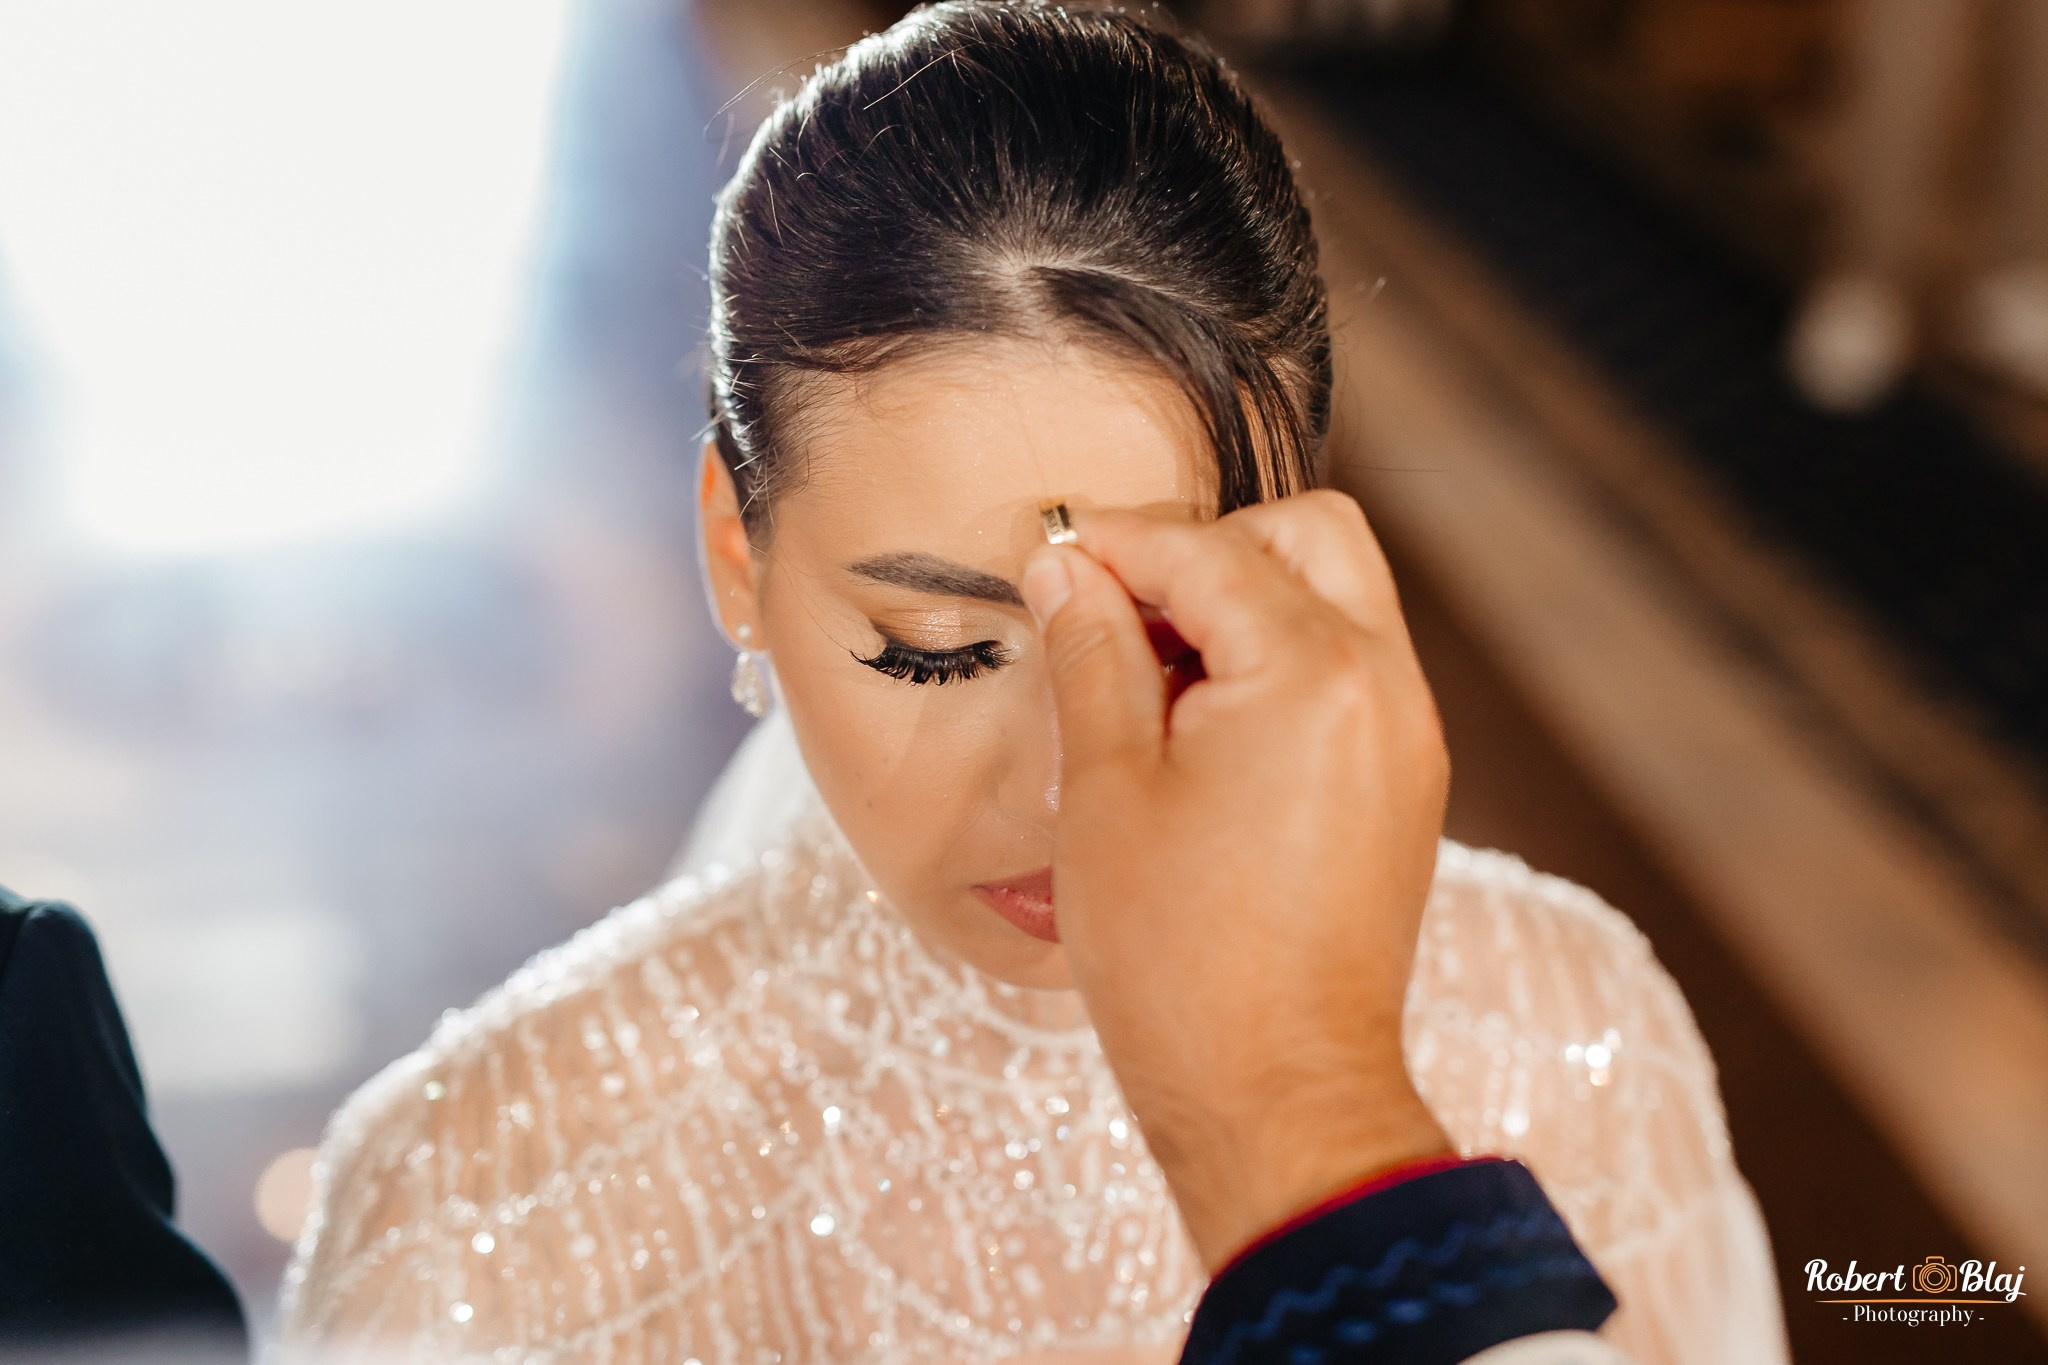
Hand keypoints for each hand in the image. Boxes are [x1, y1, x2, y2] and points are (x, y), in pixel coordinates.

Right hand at [1021, 491, 1453, 1271]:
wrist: (1279, 1099)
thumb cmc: (1181, 963)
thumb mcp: (1103, 792)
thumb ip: (1089, 655)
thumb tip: (1064, 570)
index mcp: (1315, 672)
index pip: (1208, 551)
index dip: (1116, 542)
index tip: (1051, 556)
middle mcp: (1386, 685)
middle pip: (1310, 536)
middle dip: (1207, 548)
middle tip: (1116, 606)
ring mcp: (1408, 736)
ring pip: (1340, 597)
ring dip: (1247, 602)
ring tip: (1151, 675)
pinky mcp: (1406, 786)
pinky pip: (1352, 671)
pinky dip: (1281, 662)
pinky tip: (1201, 726)